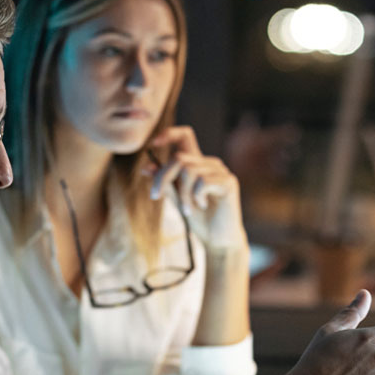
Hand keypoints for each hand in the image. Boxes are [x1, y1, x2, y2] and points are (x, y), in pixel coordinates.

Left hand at [144, 126, 246, 252]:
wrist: (218, 240)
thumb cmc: (199, 219)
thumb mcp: (176, 199)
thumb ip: (165, 183)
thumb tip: (145, 167)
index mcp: (197, 164)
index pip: (185, 136)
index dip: (169, 134)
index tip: (153, 144)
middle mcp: (209, 163)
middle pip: (179, 157)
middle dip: (163, 178)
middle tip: (157, 196)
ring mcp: (221, 171)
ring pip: (189, 170)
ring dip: (182, 194)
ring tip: (187, 209)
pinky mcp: (228, 182)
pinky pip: (202, 182)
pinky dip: (196, 197)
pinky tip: (202, 206)